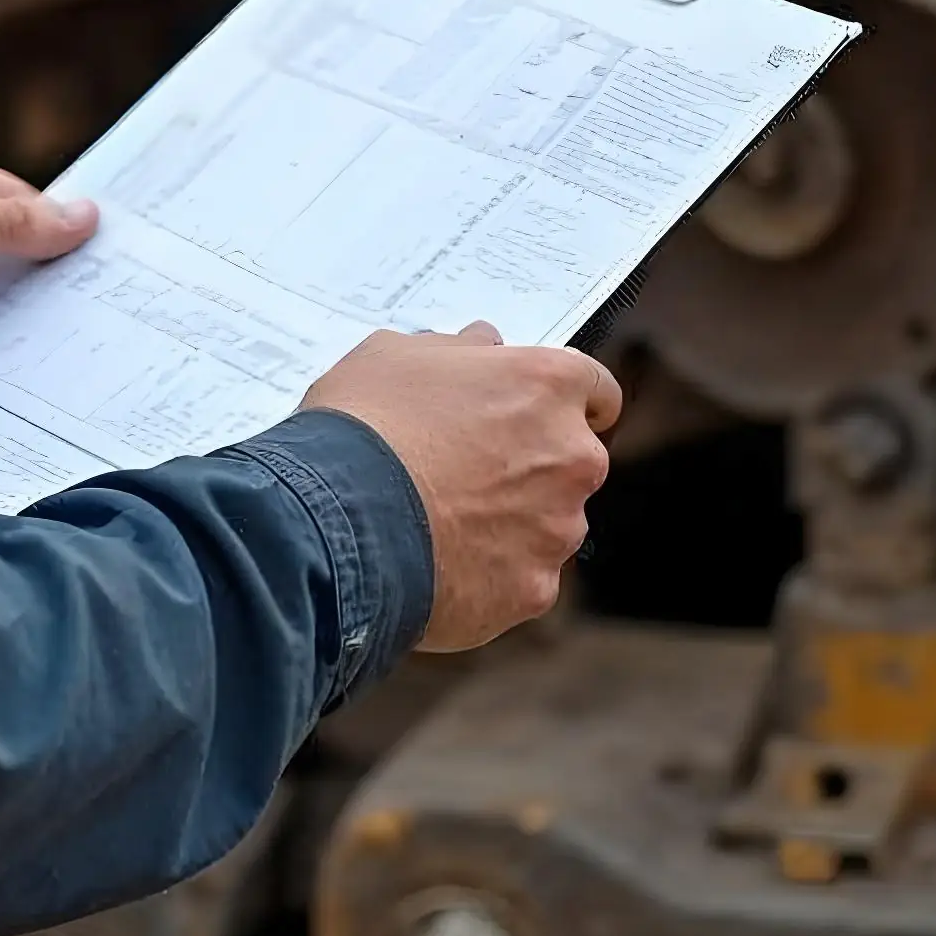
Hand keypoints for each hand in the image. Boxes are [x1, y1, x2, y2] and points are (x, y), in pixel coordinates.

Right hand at [300, 325, 620, 650]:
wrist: (338, 525)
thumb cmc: (366, 428)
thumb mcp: (394, 355)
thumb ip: (457, 349)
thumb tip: (483, 346)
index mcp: (547, 386)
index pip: (598, 391)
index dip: (563, 403)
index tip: (534, 414)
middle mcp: (572, 456)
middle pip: (573, 460)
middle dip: (533, 465)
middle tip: (468, 470)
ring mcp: (558, 528)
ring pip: (549, 523)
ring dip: (513, 521)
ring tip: (443, 522)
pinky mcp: (535, 589)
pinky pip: (522, 577)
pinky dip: (492, 573)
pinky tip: (441, 564)